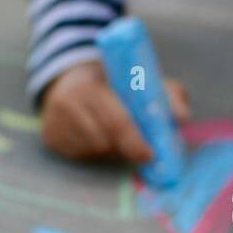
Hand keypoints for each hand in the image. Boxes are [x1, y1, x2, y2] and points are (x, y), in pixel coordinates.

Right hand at [40, 61, 189, 163]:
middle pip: (104, 142)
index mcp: (87, 86)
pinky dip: (95, 152)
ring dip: (111, 150)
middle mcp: (65, 106)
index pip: (115, 121)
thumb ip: (166, 94)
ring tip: (116, 136)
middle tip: (142, 151)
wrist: (69, 76)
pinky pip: (80, 156)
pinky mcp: (50, 139)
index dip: (135, 140)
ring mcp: (54, 125)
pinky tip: (98, 137)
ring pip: (94, 151)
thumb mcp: (140, 78)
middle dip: (126, 148)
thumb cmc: (112, 79)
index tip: (150, 154)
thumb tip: (183, 117)